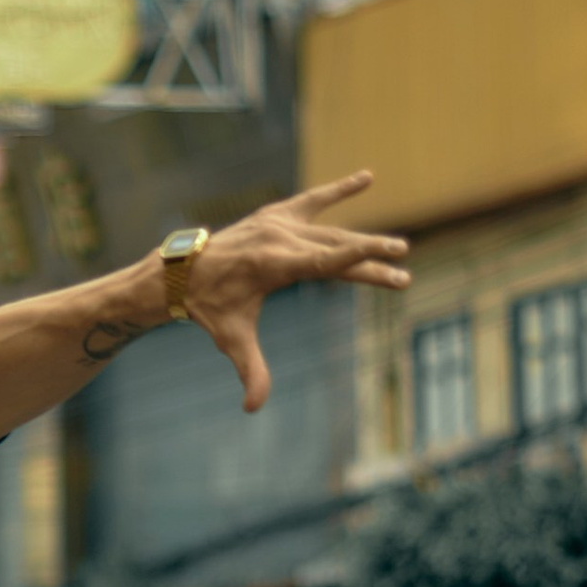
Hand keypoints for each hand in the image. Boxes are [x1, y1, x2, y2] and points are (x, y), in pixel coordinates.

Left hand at [178, 171, 407, 413]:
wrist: (182, 272)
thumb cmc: (209, 307)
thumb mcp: (231, 339)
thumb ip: (250, 370)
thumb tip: (253, 409)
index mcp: (272, 265)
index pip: (324, 261)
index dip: (357, 258)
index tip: (387, 253)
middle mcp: (278, 238)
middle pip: (336, 250)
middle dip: (371, 263)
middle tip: (404, 276)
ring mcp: (278, 223)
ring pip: (331, 230)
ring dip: (365, 241)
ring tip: (398, 248)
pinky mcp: (276, 214)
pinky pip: (313, 200)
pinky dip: (339, 190)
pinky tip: (367, 177)